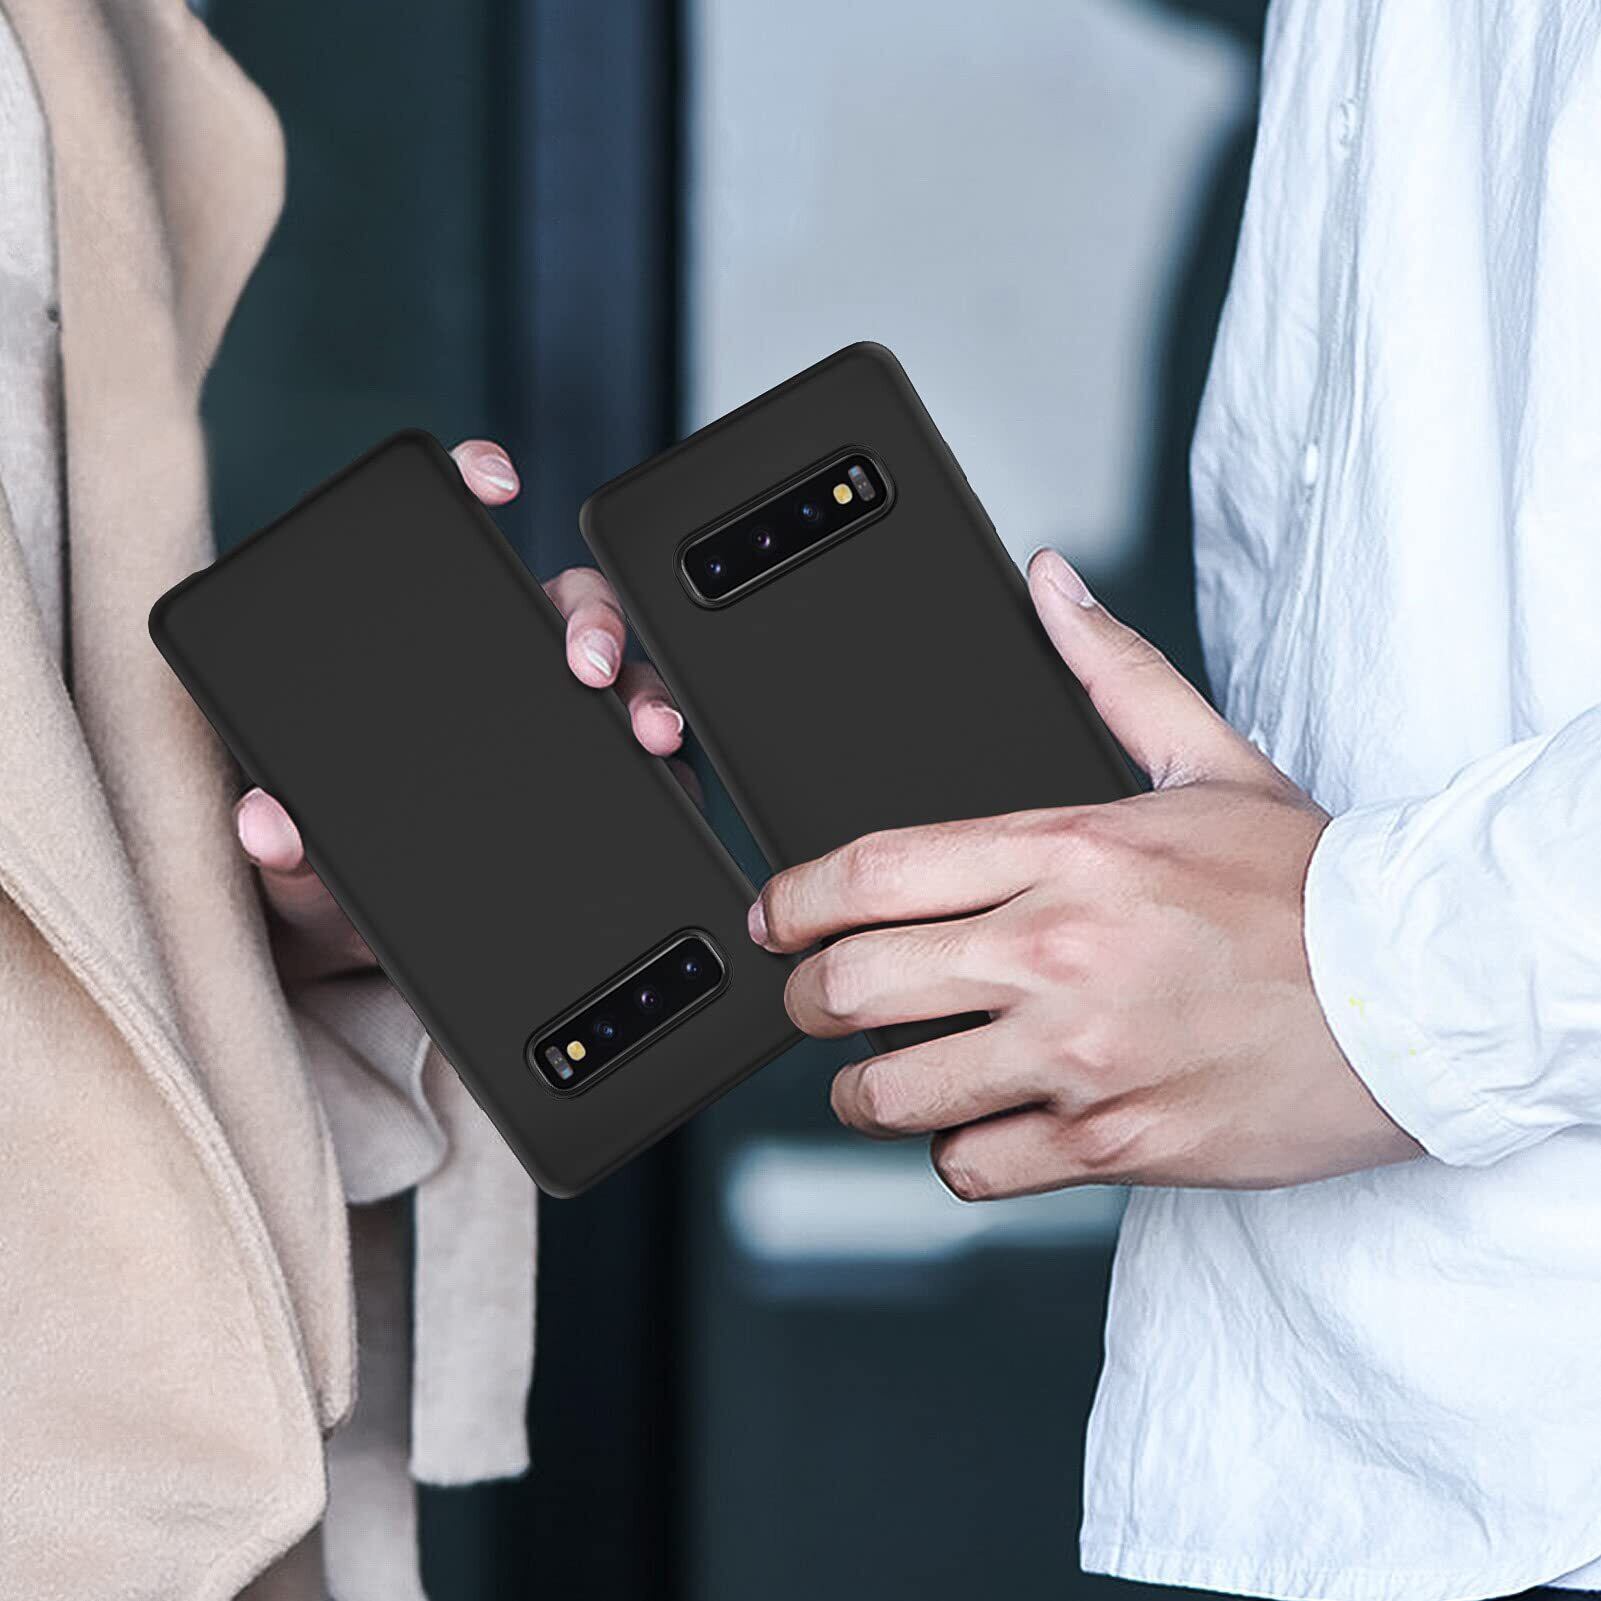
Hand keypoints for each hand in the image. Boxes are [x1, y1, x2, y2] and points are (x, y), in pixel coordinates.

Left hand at [235, 438, 684, 985]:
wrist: (385, 971)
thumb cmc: (336, 897)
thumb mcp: (301, 875)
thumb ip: (285, 851)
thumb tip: (265, 821)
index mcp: (425, 665)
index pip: (452, 556)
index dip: (473, 492)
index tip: (491, 477)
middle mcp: (504, 683)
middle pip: (563, 608)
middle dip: (589, 619)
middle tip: (583, 662)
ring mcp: (565, 737)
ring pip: (624, 679)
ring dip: (643, 688)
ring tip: (646, 730)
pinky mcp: (612, 796)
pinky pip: (656, 769)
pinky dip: (672, 769)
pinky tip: (666, 778)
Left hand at [749, 549, 1421, 1197]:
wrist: (1422, 992)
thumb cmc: (1310, 883)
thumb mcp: (1209, 757)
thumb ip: (1111, 670)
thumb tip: (1048, 584)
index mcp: (1070, 850)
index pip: (876, 870)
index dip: (793, 899)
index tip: (774, 917)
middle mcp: (1060, 952)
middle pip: (854, 986)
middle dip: (805, 1001)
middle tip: (812, 1001)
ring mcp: (1083, 1054)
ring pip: (895, 1092)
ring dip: (864, 1090)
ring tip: (880, 1076)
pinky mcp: (1115, 1142)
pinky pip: (974, 1166)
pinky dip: (956, 1154)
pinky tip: (979, 1125)